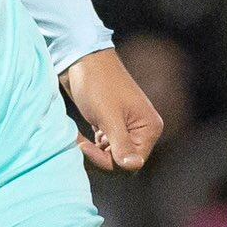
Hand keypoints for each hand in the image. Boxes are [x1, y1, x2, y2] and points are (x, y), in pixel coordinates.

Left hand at [61, 47, 163, 172]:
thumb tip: (133, 166)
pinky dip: (91, 146)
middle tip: (80, 145)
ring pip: (111, 156)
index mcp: (149, 128)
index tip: (85, 148)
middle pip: (122, 161)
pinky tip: (79, 136)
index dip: (108, 161)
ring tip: (77, 138)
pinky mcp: (112, 125)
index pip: (132, 162)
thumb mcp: (109, 117)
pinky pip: (104, 146)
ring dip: (93, 152)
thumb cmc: (97, 83)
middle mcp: (142, 130)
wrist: (81, 59)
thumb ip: (121, 144)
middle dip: (100, 157)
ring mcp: (126, 128)